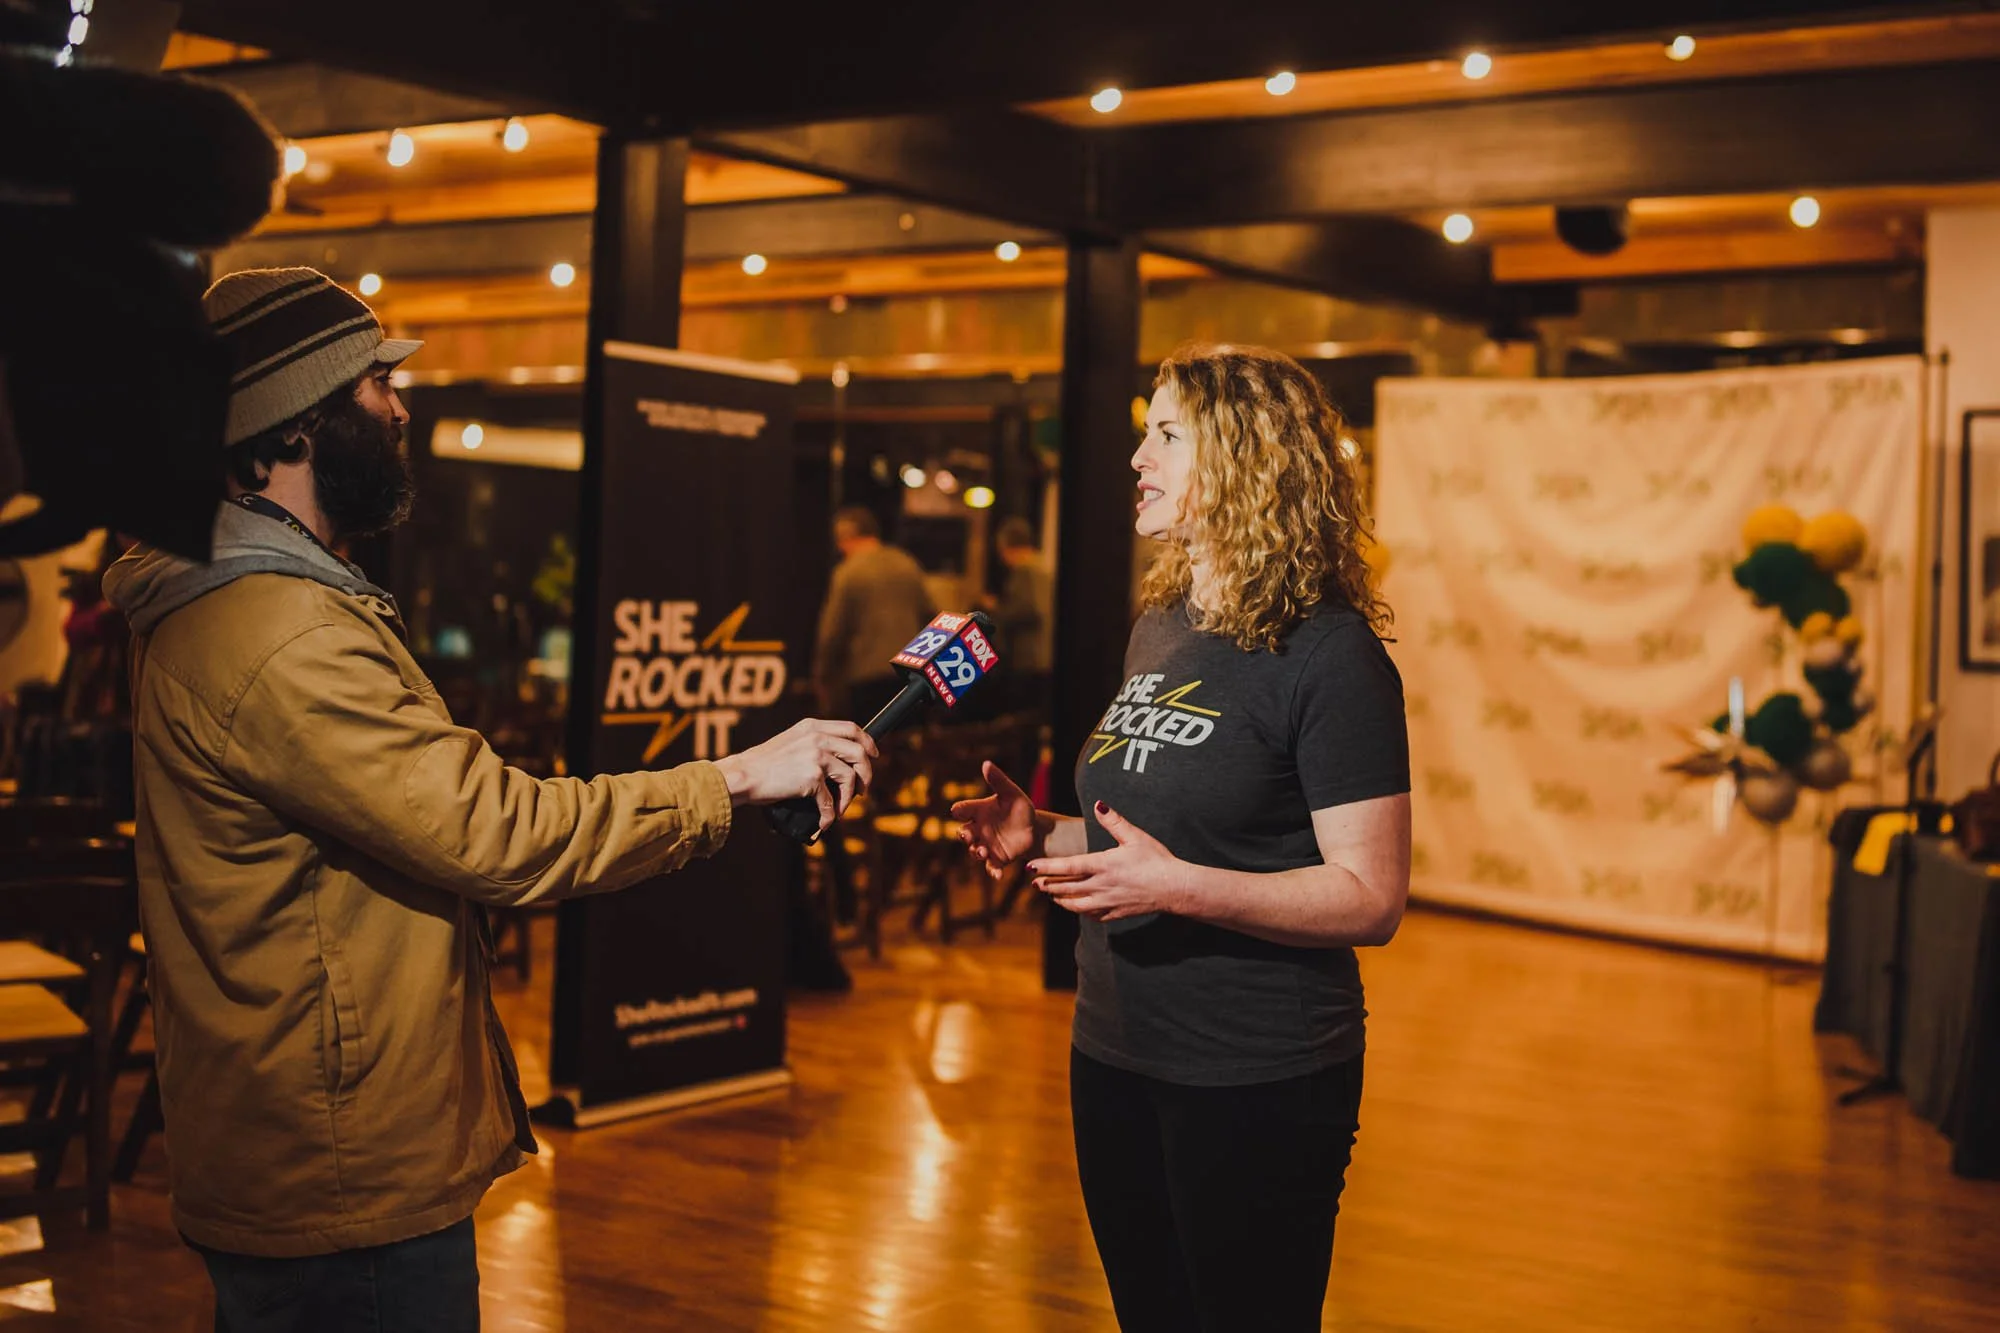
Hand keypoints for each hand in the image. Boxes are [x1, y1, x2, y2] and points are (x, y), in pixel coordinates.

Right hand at [714, 719, 877, 833]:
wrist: (743, 775)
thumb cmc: (761, 765)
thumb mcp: (790, 743)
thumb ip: (812, 745)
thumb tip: (836, 764)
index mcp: (812, 727)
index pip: (851, 728)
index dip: (867, 742)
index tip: (873, 754)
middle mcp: (817, 738)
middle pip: (858, 752)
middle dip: (866, 773)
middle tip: (863, 789)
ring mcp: (816, 756)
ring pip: (849, 777)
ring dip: (848, 798)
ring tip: (840, 808)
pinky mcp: (812, 777)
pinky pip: (830, 800)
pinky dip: (829, 815)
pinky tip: (825, 822)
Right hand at [951, 761, 1039, 878]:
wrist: (1033, 828)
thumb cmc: (1019, 808)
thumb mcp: (1011, 793)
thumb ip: (998, 780)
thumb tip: (986, 763)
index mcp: (978, 811)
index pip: (962, 810)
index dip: (959, 811)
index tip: (958, 811)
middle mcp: (978, 829)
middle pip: (963, 833)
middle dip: (963, 835)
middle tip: (967, 834)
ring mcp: (985, 845)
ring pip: (974, 851)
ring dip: (976, 852)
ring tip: (983, 852)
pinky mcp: (996, 859)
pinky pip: (990, 867)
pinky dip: (993, 871)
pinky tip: (998, 875)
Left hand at [1028, 802, 1187, 920]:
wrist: (1174, 888)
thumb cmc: (1156, 859)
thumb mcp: (1135, 836)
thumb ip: (1114, 821)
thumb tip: (1098, 805)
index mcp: (1104, 865)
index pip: (1067, 867)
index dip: (1047, 867)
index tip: (1031, 866)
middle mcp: (1101, 886)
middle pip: (1066, 888)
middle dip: (1047, 885)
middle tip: (1033, 882)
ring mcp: (1108, 902)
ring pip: (1075, 905)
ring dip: (1059, 899)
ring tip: (1049, 894)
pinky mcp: (1116, 913)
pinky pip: (1091, 915)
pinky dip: (1079, 910)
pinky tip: (1075, 905)